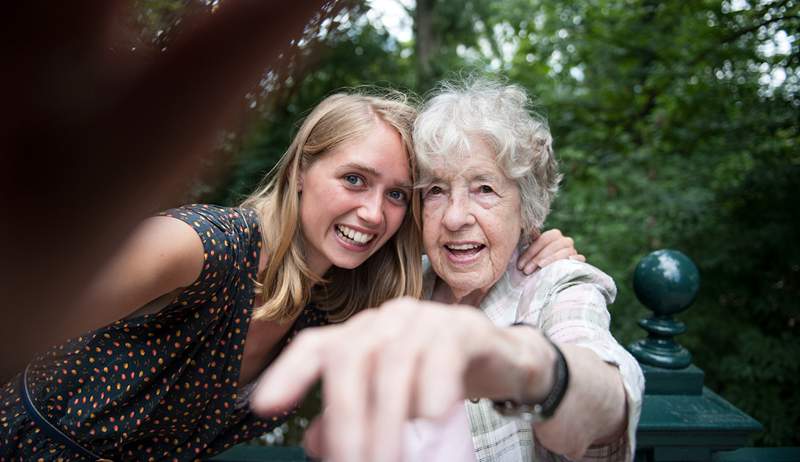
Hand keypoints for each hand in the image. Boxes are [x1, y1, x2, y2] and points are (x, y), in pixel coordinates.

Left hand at [250, 297, 550, 461]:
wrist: (502, 361)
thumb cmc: (439, 383)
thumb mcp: (391, 407)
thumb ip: (352, 420)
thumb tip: (315, 444)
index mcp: (361, 335)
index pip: (316, 346)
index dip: (288, 373)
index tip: (263, 408)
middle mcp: (386, 320)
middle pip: (351, 357)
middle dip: (346, 419)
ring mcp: (424, 318)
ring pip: (393, 361)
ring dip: (388, 419)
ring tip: (391, 461)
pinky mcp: (464, 327)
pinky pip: (441, 352)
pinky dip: (433, 387)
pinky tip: (430, 419)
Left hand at [517, 229, 584, 274]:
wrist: (550, 274)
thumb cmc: (538, 262)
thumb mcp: (532, 252)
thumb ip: (530, 240)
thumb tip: (530, 230)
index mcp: (554, 235)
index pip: (543, 239)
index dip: (531, 252)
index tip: (520, 265)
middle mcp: (565, 241)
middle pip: (553, 245)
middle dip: (538, 258)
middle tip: (526, 270)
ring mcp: (573, 250)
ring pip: (565, 252)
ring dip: (551, 260)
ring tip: (540, 268)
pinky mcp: (580, 261)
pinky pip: (579, 258)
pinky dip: (573, 260)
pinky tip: (564, 265)